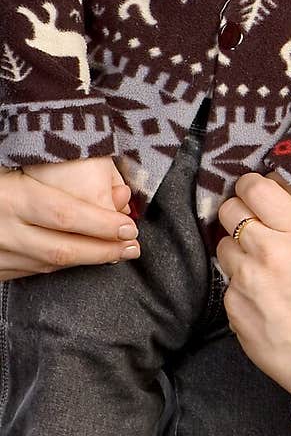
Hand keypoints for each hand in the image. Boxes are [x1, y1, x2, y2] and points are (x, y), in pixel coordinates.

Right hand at [0, 165, 140, 279]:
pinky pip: (33, 271)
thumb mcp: (17, 165)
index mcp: (13, 198)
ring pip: (50, 264)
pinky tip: (82, 257)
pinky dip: (62, 264)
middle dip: (103, 250)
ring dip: (86, 261)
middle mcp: (5, 231)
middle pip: (63, 249)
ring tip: (117, 253)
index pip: (65, 214)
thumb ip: (63, 175)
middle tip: (132, 247)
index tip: (128, 227)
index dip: (101, 224)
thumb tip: (121, 192)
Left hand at [217, 173, 290, 393]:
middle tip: (250, 224)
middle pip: (229, 211)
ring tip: (257, 266)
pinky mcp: (231, 304)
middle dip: (237, 213)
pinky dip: (239, 285)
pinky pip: (227, 282)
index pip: (255, 188)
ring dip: (237, 250)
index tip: (251, 192)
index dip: (249, 186)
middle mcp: (266, 249)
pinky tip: (259, 297)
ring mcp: (244, 278)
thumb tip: (275, 200)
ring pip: (223, 245)